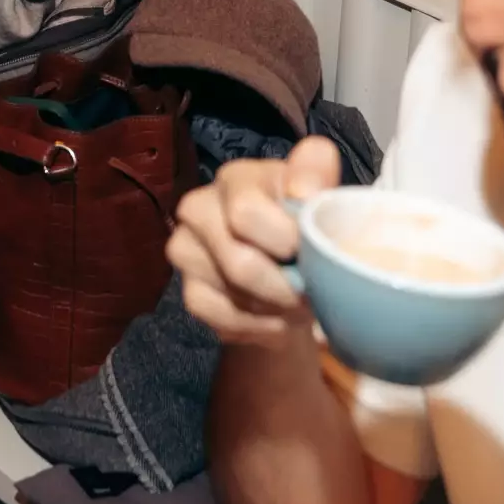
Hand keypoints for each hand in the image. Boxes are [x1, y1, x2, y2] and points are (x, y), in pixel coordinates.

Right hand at [167, 134, 340, 348]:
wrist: (289, 272)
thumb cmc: (303, 227)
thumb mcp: (317, 195)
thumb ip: (316, 177)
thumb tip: (305, 191)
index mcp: (235, 178)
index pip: (245, 211)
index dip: (287, 239)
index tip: (314, 251)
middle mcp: (199, 207)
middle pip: (238, 263)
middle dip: (284, 286)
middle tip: (311, 290)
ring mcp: (186, 249)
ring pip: (233, 293)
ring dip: (275, 308)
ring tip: (296, 301)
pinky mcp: (188, 290)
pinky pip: (222, 317)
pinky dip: (258, 326)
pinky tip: (276, 316)